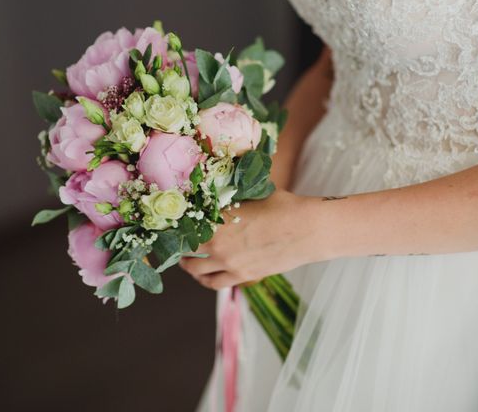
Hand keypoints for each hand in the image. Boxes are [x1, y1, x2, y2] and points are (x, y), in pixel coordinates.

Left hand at [179, 189, 315, 289]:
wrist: (308, 229)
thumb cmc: (282, 206)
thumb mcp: (250, 196)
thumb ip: (228, 200)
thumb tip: (213, 194)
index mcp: (216, 222)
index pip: (182, 227)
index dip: (173, 226)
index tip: (169, 224)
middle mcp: (217, 246)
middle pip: (184, 250)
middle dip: (178, 245)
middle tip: (176, 240)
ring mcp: (230, 264)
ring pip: (195, 270)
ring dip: (187, 265)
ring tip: (185, 259)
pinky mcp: (243, 276)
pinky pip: (214, 283)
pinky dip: (204, 279)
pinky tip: (203, 274)